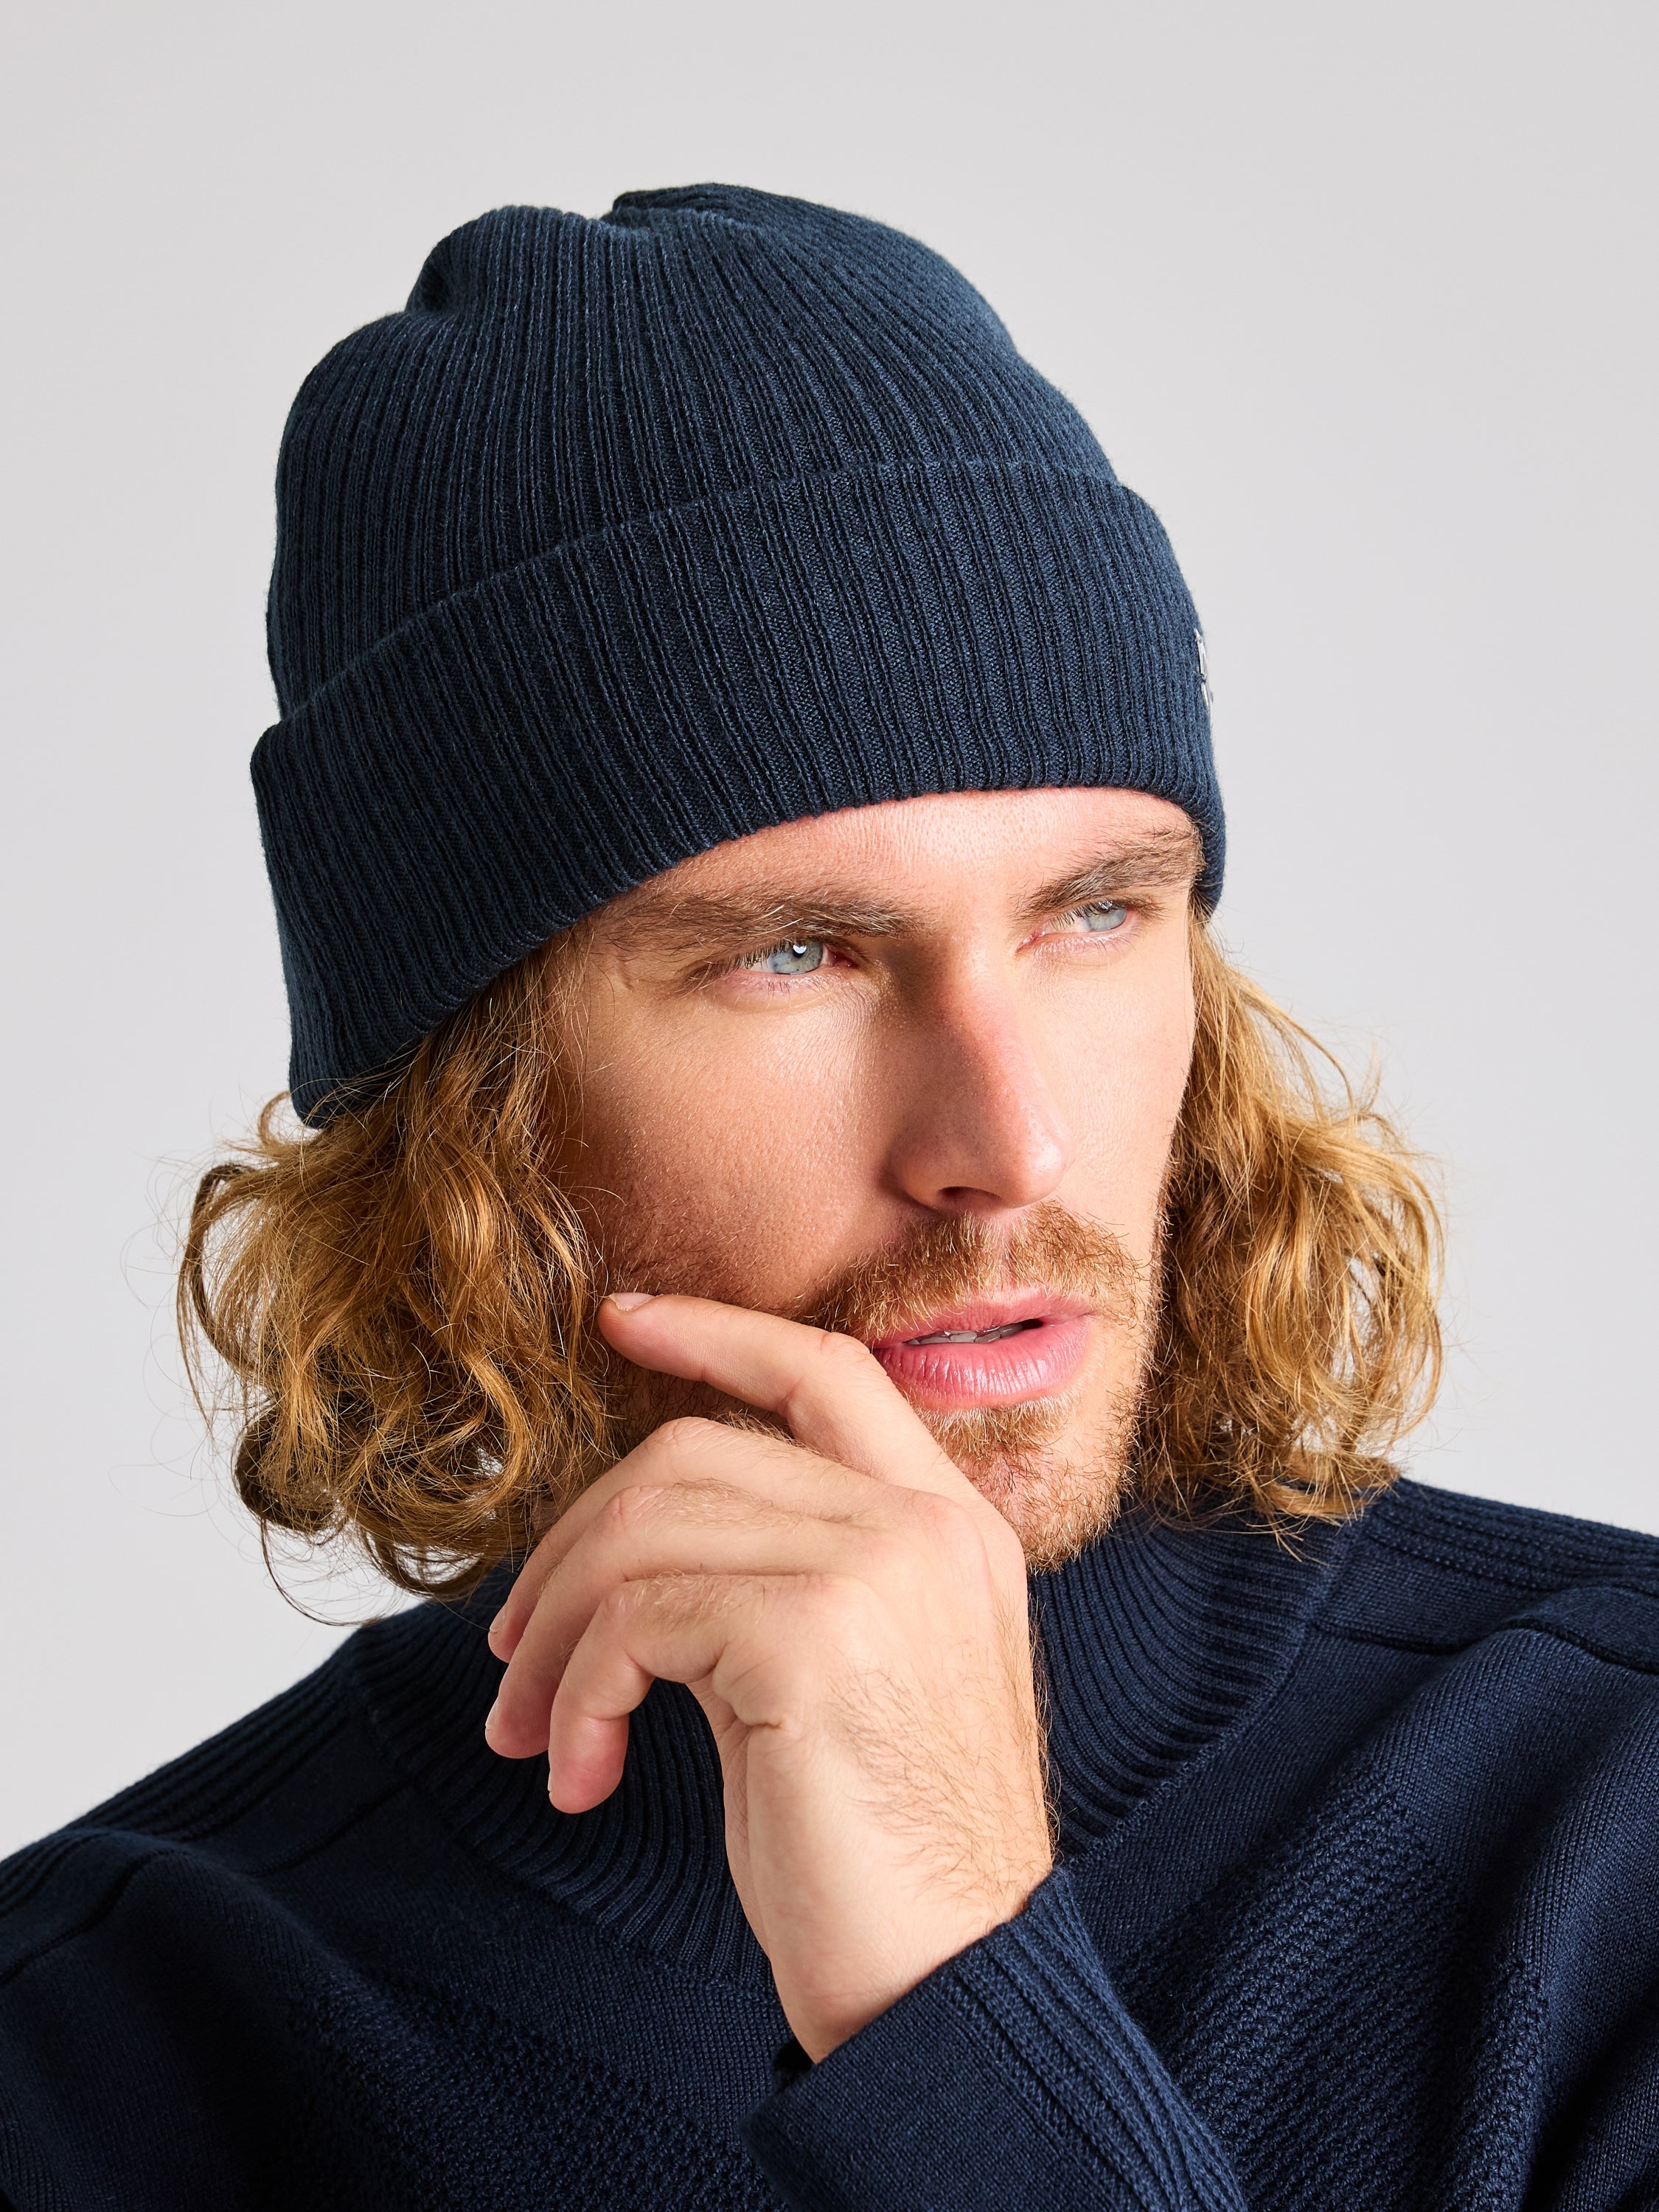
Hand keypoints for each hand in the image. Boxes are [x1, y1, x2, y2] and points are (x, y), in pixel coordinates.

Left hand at [485, 1294, 1053, 2061]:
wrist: (951, 1992)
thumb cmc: (884, 1859)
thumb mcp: (846, 1683)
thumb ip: (780, 1582)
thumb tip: (630, 1546)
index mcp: (949, 1526)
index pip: (826, 1371)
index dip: (717, 1332)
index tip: (622, 1322)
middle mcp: (926, 1527)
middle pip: (692, 1453)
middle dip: (570, 1547)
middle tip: (514, 1658)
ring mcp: (879, 1571)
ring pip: (645, 1529)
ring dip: (553, 1634)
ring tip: (535, 1732)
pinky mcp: (813, 1639)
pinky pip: (635, 1621)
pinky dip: (576, 1695)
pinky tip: (580, 1777)